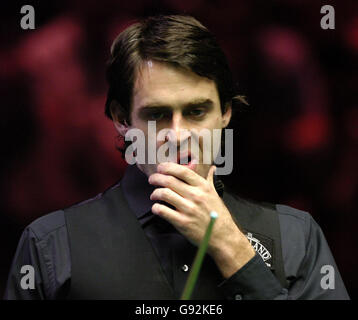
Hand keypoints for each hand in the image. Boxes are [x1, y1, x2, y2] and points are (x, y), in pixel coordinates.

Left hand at [148, 162, 254, 277]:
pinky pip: (163, 211)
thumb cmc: (219, 215)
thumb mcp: (215, 194)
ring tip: (154, 195)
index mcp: (203, 187)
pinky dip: (156, 208)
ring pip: (164, 194)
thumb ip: (210, 180)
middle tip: (152, 179)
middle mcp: (195, 196)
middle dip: (157, 178)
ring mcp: (188, 209)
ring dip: (155, 193)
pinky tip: (156, 207)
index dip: (168, 167)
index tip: (161, 168)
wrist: (223, 237)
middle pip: (170, 180)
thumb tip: (212, 168)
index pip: (182, 171)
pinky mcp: (182, 222)